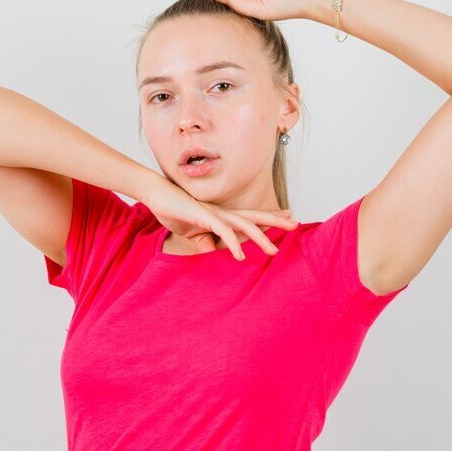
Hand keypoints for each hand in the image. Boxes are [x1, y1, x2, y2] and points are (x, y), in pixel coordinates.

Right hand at [140, 179, 298, 260]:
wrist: (156, 194)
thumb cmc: (174, 210)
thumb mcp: (191, 232)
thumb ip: (203, 241)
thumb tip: (211, 251)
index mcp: (221, 216)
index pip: (250, 217)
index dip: (269, 217)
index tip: (287, 217)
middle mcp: (222, 213)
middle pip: (254, 217)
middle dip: (275, 220)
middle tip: (296, 223)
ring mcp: (214, 214)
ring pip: (243, 225)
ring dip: (260, 237)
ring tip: (274, 250)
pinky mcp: (202, 217)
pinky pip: (222, 231)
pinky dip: (232, 244)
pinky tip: (240, 256)